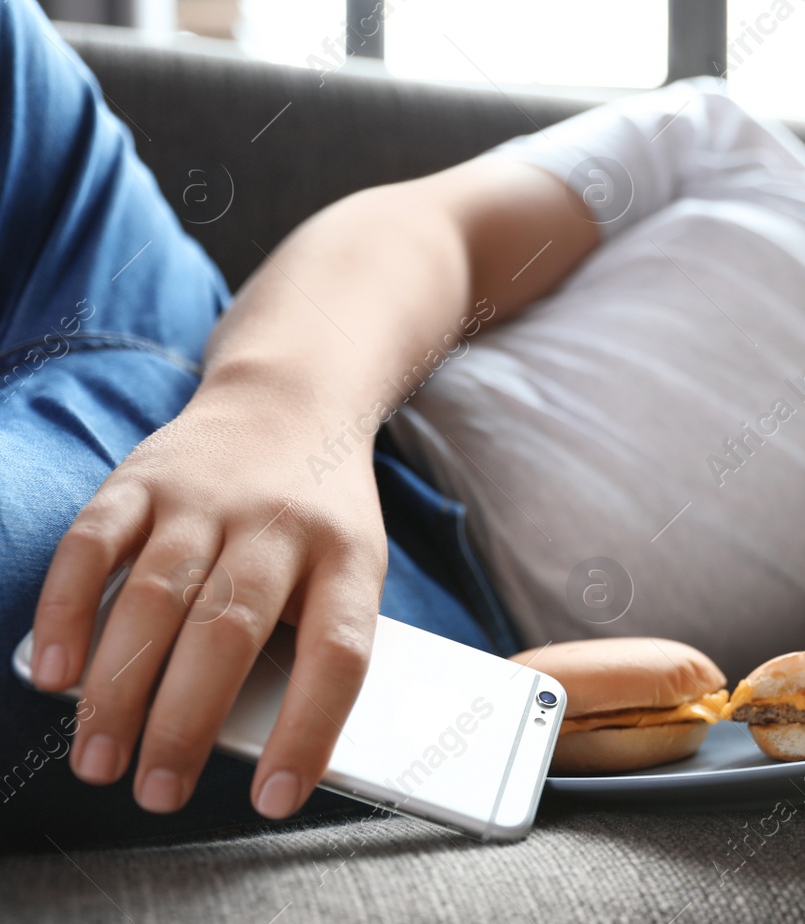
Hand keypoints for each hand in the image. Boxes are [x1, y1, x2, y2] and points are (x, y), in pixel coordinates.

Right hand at [29, 371, 386, 817]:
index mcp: (347, 555)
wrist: (292, 402)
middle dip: (186, 722)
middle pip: (231, 631)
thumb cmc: (321, 517)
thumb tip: (263, 744)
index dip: (309, 730)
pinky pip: (96, 544)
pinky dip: (70, 610)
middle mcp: (278, 523)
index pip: (339, 652)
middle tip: (158, 792)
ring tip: (100, 761)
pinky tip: (57, 674)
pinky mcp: (143, 479)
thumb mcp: (350, 569)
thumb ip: (313, 639)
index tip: (276, 800)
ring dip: (120, 688)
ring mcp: (207, 497)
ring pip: (157, 598)